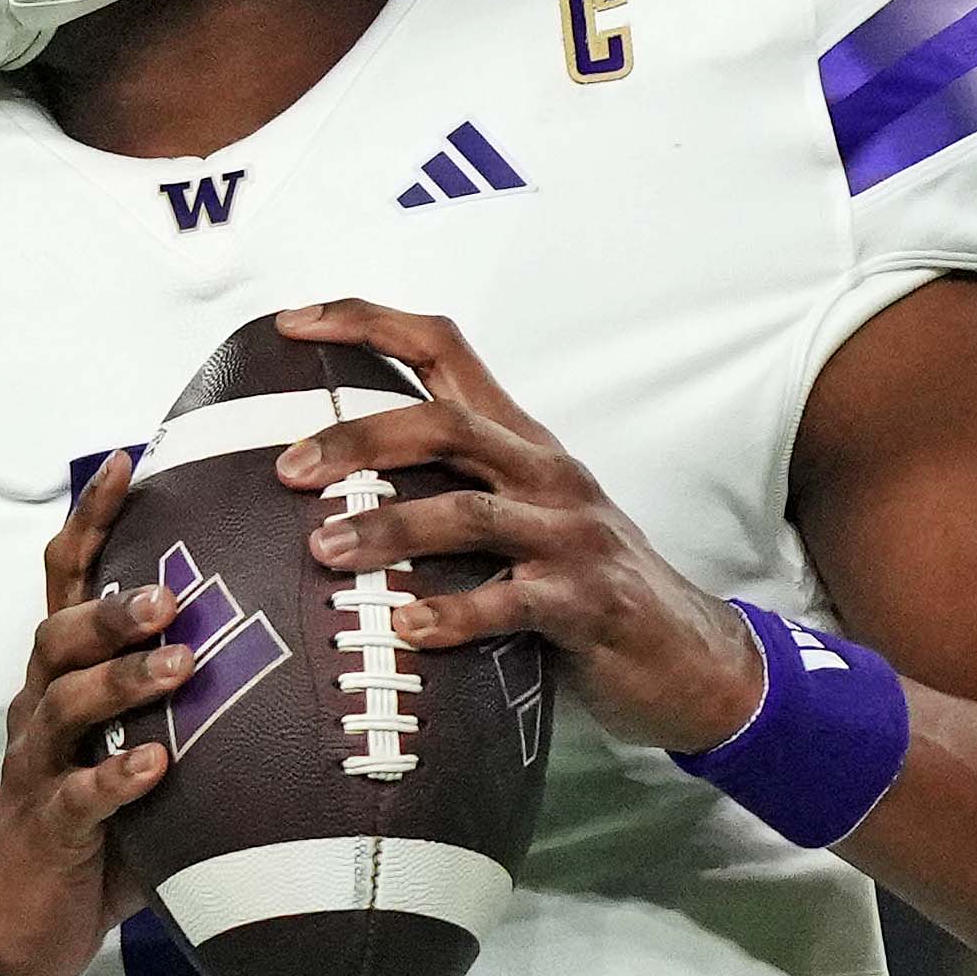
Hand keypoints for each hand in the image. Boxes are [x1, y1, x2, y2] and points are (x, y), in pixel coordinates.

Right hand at [0, 452, 183, 975]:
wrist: (33, 912)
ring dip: (121, 680)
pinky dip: (114, 777)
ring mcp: (38, 764)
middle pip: (59, 633)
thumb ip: (191, 686)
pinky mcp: (47, 826)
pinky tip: (154, 768)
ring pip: (63, 704)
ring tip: (177, 667)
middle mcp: (42, 704)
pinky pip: (76, 794)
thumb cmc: (107, 811)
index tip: (128, 461)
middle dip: (112, 607)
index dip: (91, 520)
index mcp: (65, 670)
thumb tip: (297, 625)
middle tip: (171, 596)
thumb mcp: (144, 732)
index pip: (67, 578)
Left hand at [271, 301, 765, 751]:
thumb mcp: (518, 519)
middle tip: (287, 468)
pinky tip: (406, 629)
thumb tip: (327, 490)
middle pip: (444, 426)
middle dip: (358, 440)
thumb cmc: (581, 585)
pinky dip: (455, 613)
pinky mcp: (588, 603)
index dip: (368, 323)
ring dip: (389, 529)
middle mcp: (545, 474)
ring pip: (468, 513)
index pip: (444, 349)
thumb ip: (444, 491)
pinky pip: (513, 602)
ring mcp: (570, 536)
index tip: (294, 321)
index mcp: (520, 442)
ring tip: (325, 549)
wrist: (689, 654)